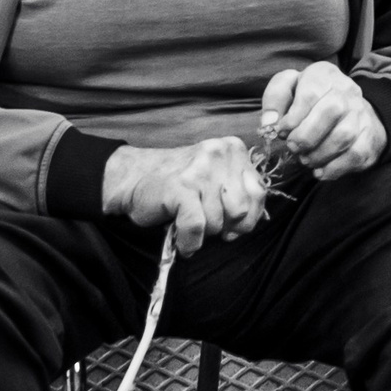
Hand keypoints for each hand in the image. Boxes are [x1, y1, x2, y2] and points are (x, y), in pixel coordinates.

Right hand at [100, 139, 269, 254]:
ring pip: (218, 221)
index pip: (259, 192)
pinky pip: (197, 227)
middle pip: (241, 210)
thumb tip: (251, 222)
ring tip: (188, 220)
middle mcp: (218, 154)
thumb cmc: (177, 185)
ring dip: (204, 232)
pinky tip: (183, 240)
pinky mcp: (180, 188)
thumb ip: (241, 194)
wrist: (131, 179)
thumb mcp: (216, 180)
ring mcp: (199, 170)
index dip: (248, 216)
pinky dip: (189, 241)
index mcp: (232, 149)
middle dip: (226, 225)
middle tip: (208, 223)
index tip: (231, 222)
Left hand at [260, 62, 386, 180]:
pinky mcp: (370, 137)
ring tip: (305, 160)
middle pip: (331, 110)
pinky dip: (334, 168)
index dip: (293, 117)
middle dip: (306, 136)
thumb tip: (270, 123)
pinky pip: (355, 154)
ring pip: (344, 135)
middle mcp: (347, 91)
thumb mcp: (289, 89)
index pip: (311, 92)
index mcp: (324, 74)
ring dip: (319, 154)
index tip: (282, 131)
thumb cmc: (311, 101)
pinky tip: (320, 171)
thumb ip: (275, 99)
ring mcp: (362, 114)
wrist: (351, 111)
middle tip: (293, 147)